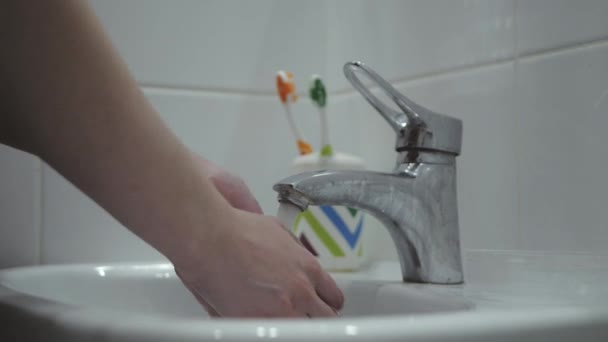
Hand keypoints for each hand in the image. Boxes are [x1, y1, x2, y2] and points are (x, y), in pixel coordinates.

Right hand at [175, 154, 343, 317]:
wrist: (210, 239)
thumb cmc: (235, 231)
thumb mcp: (276, 230)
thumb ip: (293, 251)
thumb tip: (295, 258)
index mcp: (308, 268)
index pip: (333, 296)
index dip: (326, 302)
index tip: (320, 305)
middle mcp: (301, 291)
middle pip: (325, 317)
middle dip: (317, 317)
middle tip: (306, 318)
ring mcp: (282, 311)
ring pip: (305, 330)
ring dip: (296, 325)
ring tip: (283, 322)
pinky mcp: (258, 324)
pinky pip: (276, 335)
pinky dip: (271, 332)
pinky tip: (262, 326)